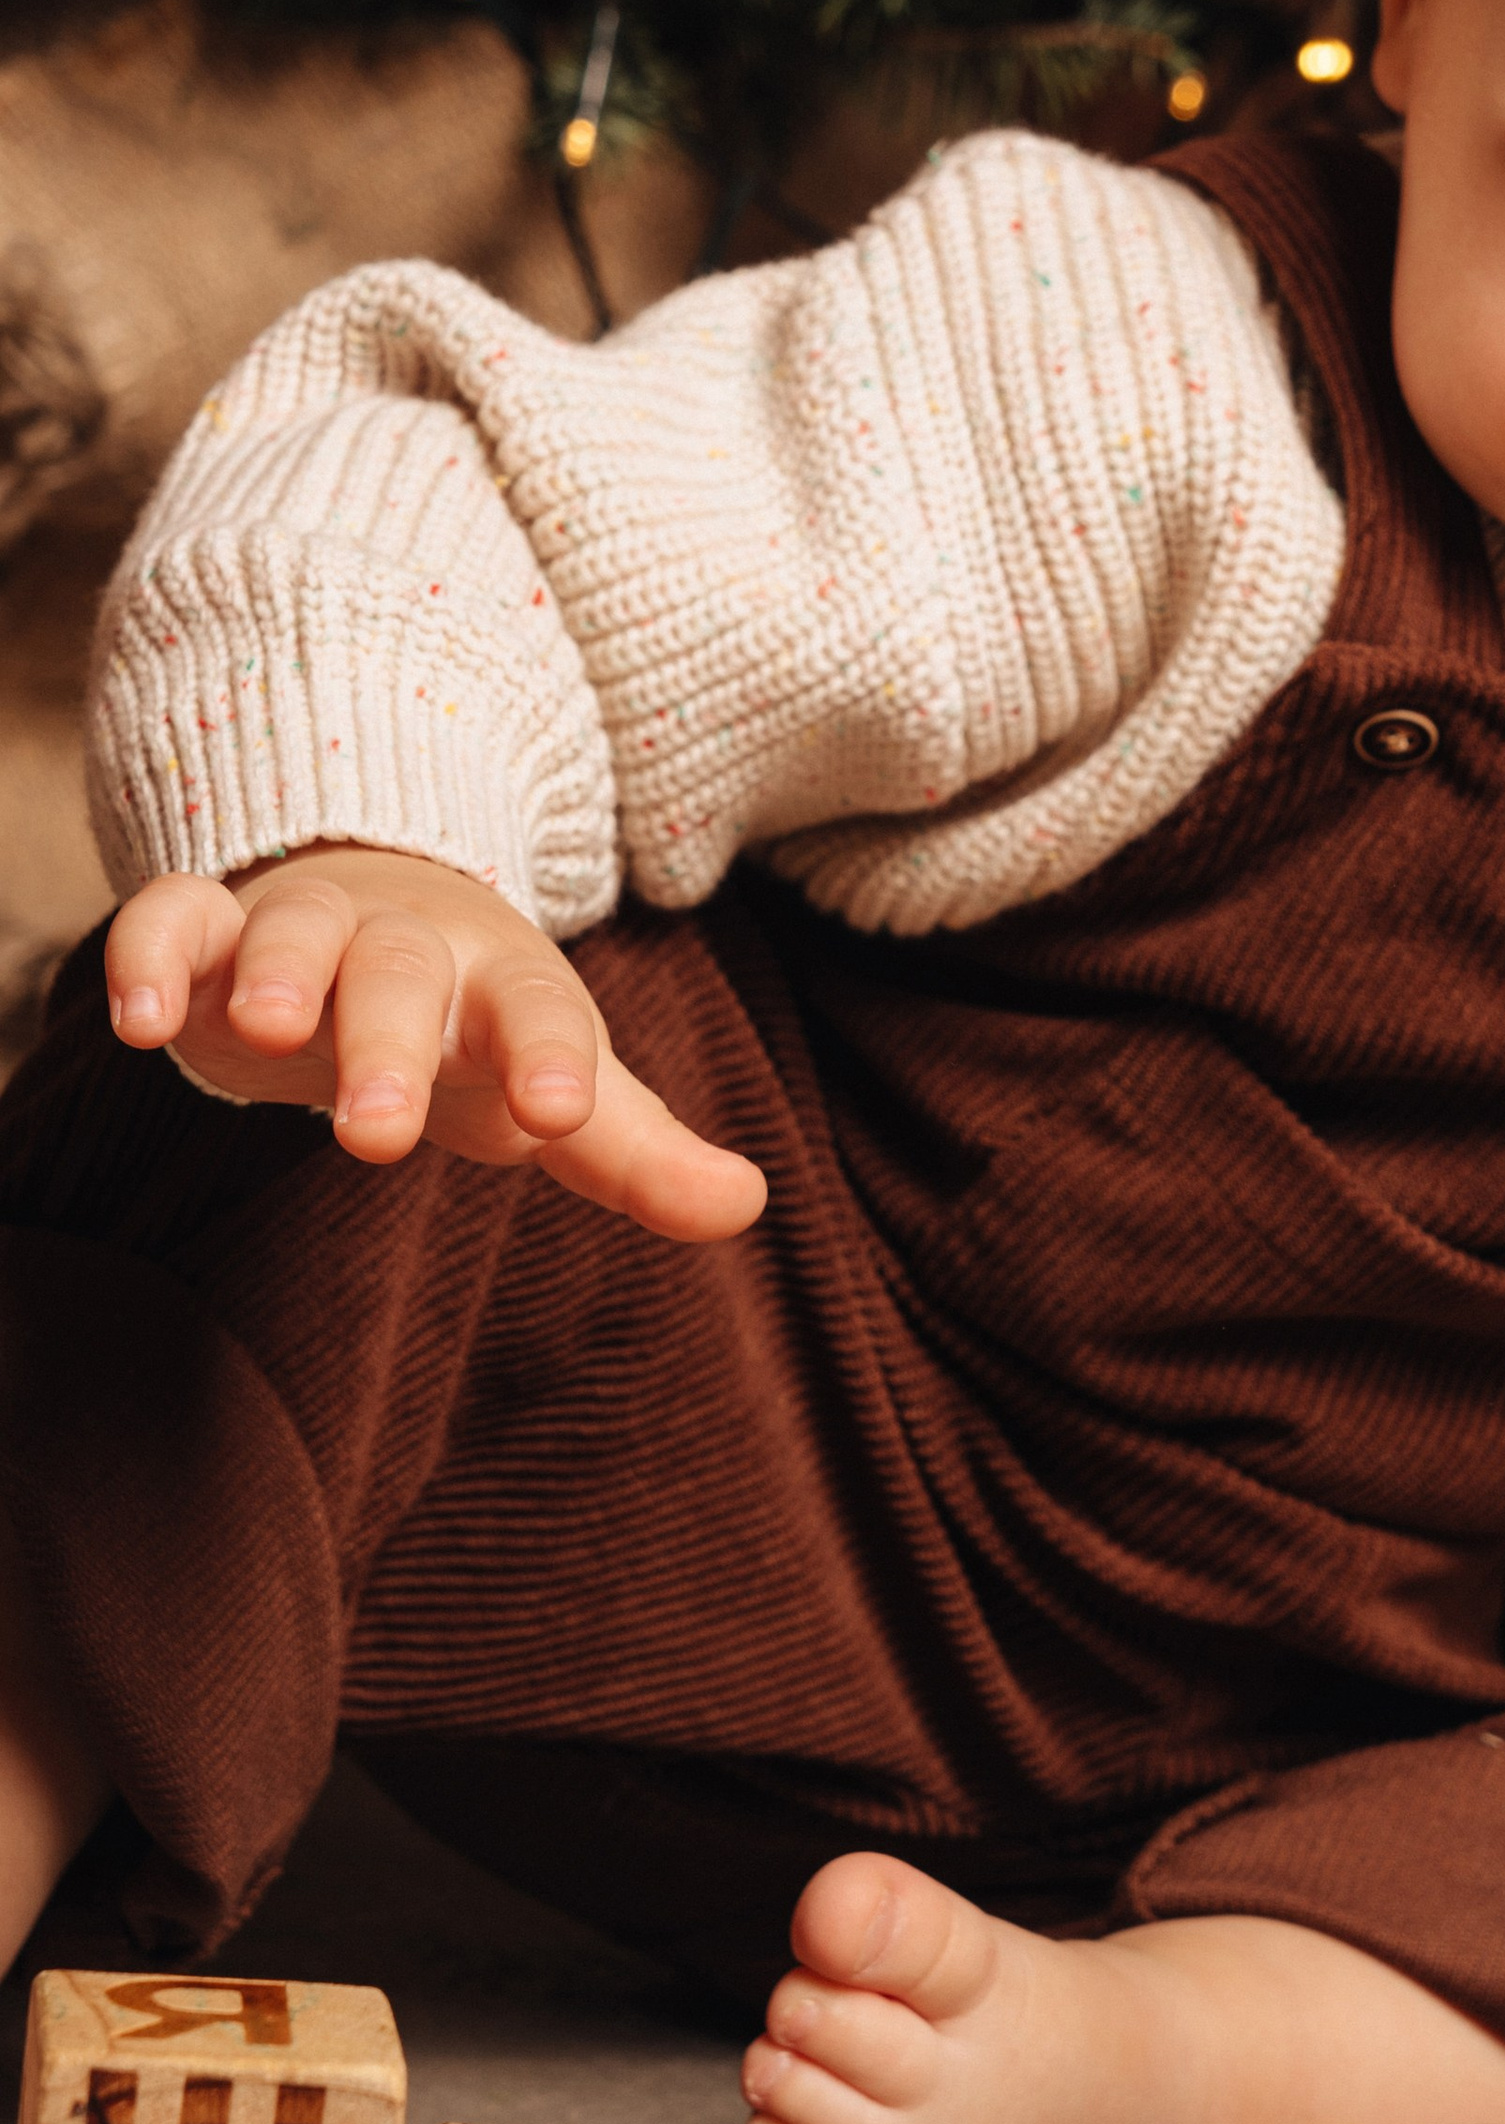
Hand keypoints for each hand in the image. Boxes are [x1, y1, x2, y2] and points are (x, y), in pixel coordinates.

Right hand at [103, 845, 767, 1241]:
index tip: (560, 1116)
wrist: (384, 920)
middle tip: (380, 1135)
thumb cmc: (481, 1030)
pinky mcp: (211, 929)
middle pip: (406, 975)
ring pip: (296, 932)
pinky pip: (174, 917)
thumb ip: (643, 1154)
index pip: (541, 1014)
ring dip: (279, 973)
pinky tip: (139, 1019)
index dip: (553, 1059)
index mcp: (507, 985)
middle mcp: (410, 946)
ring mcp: (309, 928)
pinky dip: (154, 951)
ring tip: (265, 1031)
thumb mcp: (561, 1089)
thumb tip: (747, 1206)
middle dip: (393, 1044)